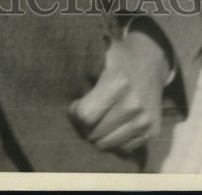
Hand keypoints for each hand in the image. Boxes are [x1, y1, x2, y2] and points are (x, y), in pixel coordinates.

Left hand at [68, 29, 170, 155]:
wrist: (151, 59)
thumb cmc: (116, 56)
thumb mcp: (97, 52)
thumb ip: (77, 67)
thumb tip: (49, 74)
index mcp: (118, 81)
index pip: (84, 115)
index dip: (74, 111)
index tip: (75, 103)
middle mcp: (134, 103)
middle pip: (94, 133)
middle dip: (84, 126)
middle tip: (84, 112)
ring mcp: (145, 119)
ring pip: (107, 144)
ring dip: (97, 135)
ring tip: (97, 118)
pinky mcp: (152, 131)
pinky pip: (124, 148)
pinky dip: (114, 140)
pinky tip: (111, 124)